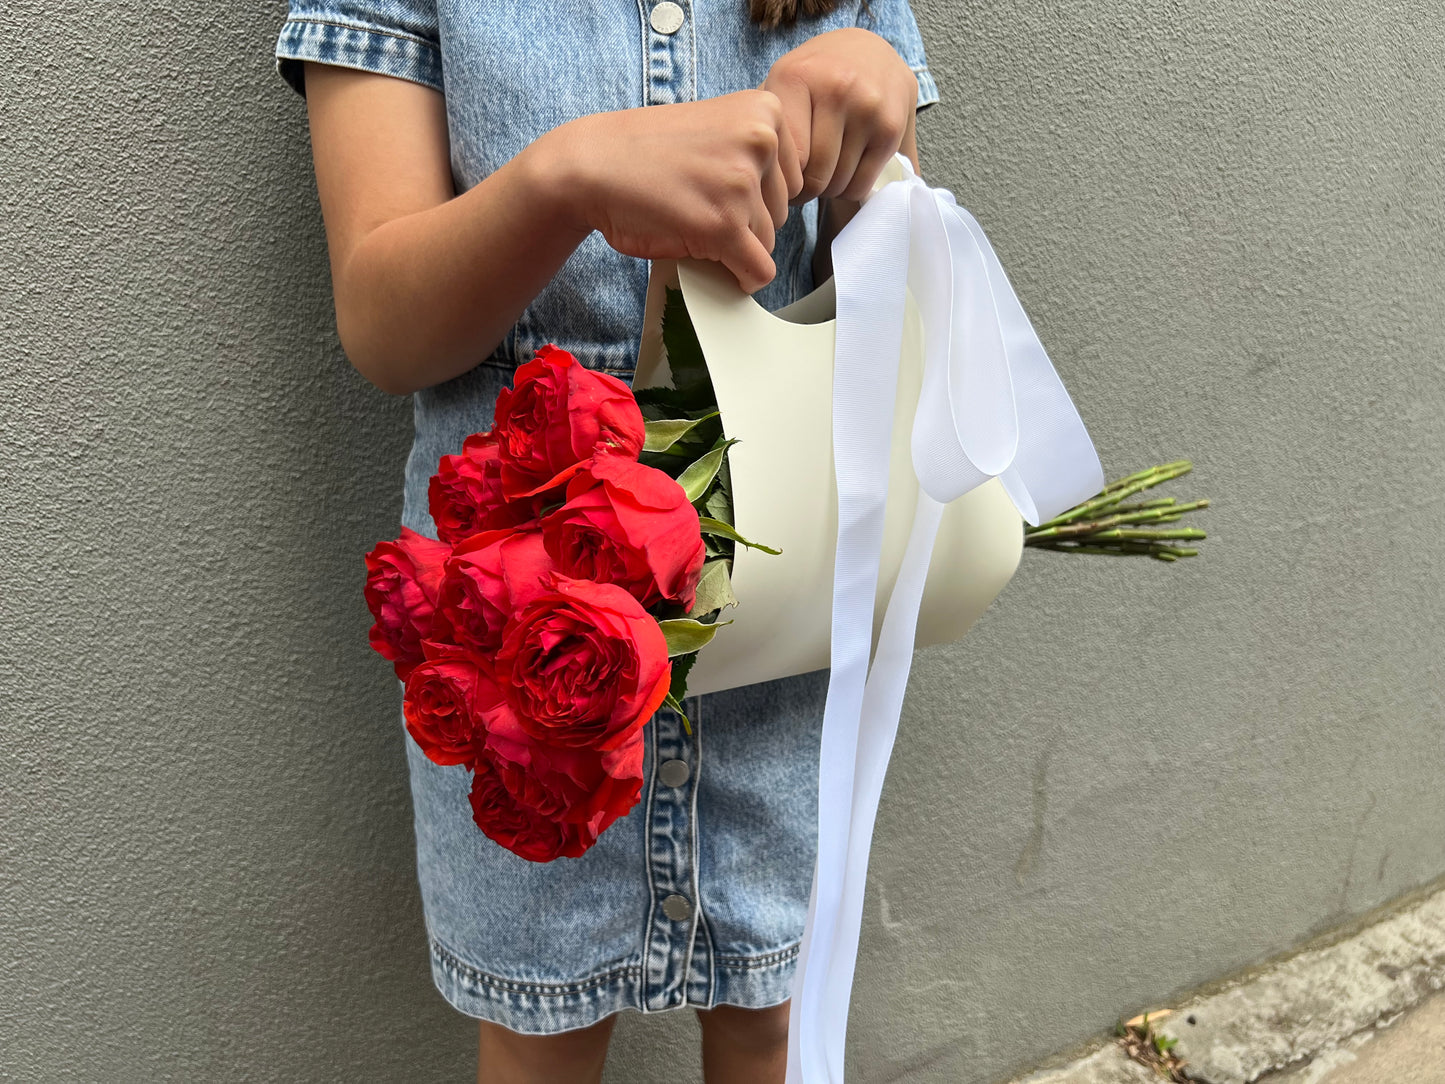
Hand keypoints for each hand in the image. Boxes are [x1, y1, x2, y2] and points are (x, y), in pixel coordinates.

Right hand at [545, 91, 804, 294]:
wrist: (591, 166)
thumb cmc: (647, 153)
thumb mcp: (718, 129)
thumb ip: (757, 154)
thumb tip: (792, 205)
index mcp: (767, 111)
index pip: (792, 177)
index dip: (756, 193)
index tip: (717, 186)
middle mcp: (763, 141)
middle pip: (783, 211)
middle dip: (746, 219)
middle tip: (697, 205)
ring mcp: (744, 184)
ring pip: (768, 242)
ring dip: (733, 244)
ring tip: (690, 220)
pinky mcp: (726, 226)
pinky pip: (758, 270)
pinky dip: (739, 278)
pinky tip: (712, 262)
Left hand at [759, 28, 920, 204]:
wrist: (871, 53)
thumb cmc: (814, 79)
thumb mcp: (781, 84)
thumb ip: (765, 124)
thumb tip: (762, 177)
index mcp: (796, 77)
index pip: (788, 159)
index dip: (783, 181)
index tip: (782, 179)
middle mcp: (836, 89)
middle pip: (814, 176)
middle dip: (805, 190)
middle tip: (801, 183)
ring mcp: (867, 109)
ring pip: (838, 184)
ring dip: (827, 189)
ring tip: (822, 172)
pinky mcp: (890, 130)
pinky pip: (861, 185)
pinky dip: (849, 188)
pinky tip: (843, 171)